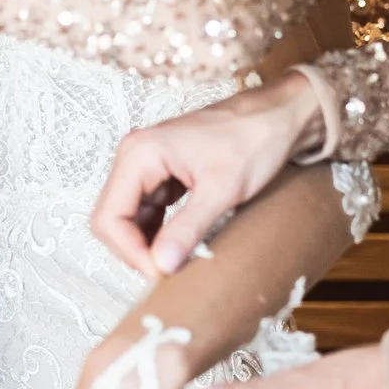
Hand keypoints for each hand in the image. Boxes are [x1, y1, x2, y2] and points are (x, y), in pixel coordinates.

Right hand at [89, 71, 326, 275]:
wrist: (279, 117)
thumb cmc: (253, 141)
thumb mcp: (221, 190)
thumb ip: (187, 229)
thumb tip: (160, 266)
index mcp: (140, 154)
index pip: (109, 217)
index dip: (129, 252)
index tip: (160, 272)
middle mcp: (135, 155)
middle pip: (112, 217)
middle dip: (135, 249)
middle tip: (169, 270)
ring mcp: (147, 163)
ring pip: (128, 216)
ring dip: (147, 242)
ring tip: (179, 258)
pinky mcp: (162, 171)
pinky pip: (147, 209)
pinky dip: (159, 230)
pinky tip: (182, 242)